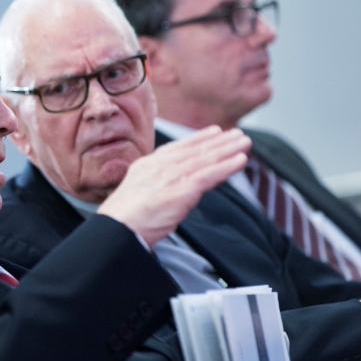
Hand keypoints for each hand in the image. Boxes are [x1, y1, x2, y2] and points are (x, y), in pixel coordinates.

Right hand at [98, 126, 250, 245]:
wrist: (116, 228)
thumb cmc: (123, 219)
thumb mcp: (137, 194)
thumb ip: (155, 188)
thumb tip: (171, 194)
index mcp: (147, 166)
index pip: (177, 148)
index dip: (198, 139)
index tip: (213, 132)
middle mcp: (159, 167)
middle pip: (195, 150)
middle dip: (218, 141)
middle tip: (237, 134)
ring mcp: (170, 177)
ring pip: (205, 159)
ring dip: (227, 150)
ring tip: (244, 142)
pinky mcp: (181, 191)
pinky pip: (209, 175)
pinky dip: (226, 167)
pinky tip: (240, 160)